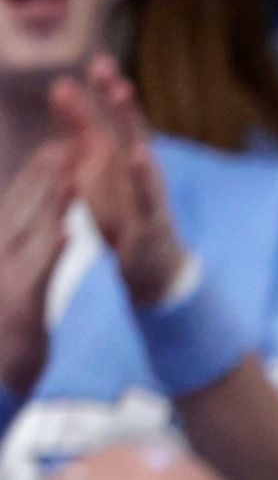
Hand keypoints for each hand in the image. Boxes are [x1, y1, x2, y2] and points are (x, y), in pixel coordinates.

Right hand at [0, 143, 72, 398]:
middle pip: (21, 214)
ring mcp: (3, 283)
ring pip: (28, 236)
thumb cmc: (3, 336)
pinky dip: (50, 252)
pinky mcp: (18, 308)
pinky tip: (67, 233)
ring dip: (48, 205)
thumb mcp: (11, 289)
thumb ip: (21, 256)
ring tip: (68, 174)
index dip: (35, 179)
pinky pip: (37, 275)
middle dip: (43, 179)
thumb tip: (43, 229)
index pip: (16, 211)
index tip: (55, 147)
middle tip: (64, 144)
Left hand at [51, 59, 190, 312]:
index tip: (95, 59)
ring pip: (139, 149)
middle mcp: (136, 169)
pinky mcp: (150, 217)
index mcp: (118, 159)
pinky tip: (140, 154)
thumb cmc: (123, 215)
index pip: (109, 119)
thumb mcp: (95, 171)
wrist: (151, 267)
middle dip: (115, 96)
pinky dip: (143, 173)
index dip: (102, 91)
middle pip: (127, 126)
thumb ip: (81, 132)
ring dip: (132, 121)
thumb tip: (63, 88)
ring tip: (123, 94)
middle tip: (104, 65)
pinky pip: (147, 192)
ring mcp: (147, 190)